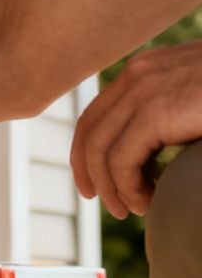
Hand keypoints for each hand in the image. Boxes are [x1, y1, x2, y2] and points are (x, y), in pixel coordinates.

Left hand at [72, 41, 201, 217]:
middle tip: (111, 205)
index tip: (95, 184)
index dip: (88, 153)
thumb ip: (176, 115)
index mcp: (146, 69)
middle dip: (92, 174)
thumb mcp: (200, 97)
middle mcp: (137, 75)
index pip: (97, 114)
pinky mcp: (156, 111)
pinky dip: (129, 187)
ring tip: (133, 208)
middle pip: (91, 132)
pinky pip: (122, 159)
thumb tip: (155, 153)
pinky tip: (149, 200)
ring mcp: (143, 89)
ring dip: (113, 187)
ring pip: (102, 151)